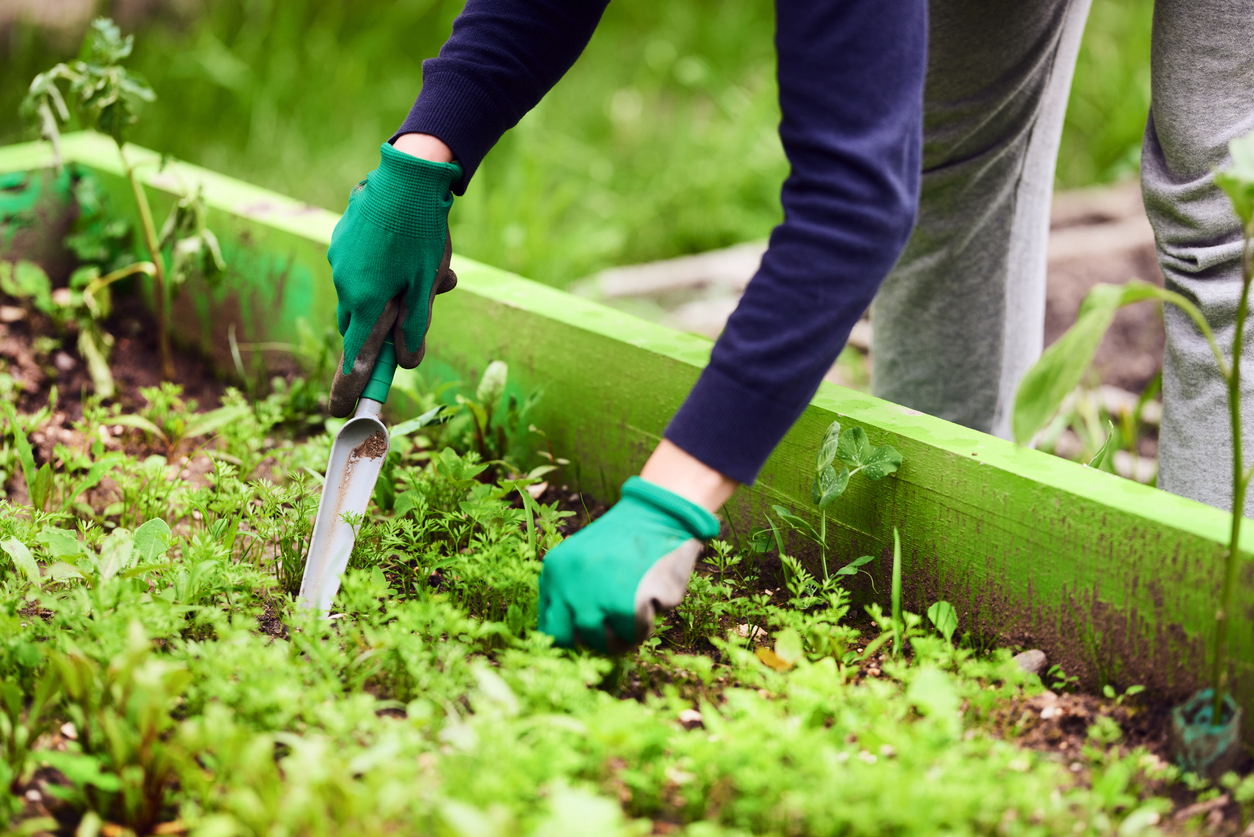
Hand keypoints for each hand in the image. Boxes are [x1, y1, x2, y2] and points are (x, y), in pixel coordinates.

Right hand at [326, 141, 461, 416]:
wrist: (408, 174)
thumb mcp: (427, 286)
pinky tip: (409, 242)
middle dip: (382, 328)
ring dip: (390, 292)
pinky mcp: (342, 238)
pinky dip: (382, 266)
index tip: (340, 413)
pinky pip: (359, 266)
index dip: (349, 387)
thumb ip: (415, 327)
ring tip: (434, 270)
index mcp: (365, 301)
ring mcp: (339, 259)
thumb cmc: (422, 233)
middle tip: (417, 306)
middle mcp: (345, 283)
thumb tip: (406, 362)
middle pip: (359, 325)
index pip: (354, 357)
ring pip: (363, 293)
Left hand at [537, 476, 720, 652]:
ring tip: (636, 607)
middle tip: (614, 627)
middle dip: (595, 641)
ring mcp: (596, 599)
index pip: (549, 628)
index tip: (589, 634)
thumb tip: (572, 639)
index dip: (571, 637)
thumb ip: (568, 592)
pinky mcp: (627, 606)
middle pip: (573, 642)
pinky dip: (647, 622)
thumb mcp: (581, 559)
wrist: (657, 514)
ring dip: (624, 634)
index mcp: (554, 574)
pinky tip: (651, 596)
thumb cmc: (623, 541)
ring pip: (606, 644)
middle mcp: (569, 588)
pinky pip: (636, 633)